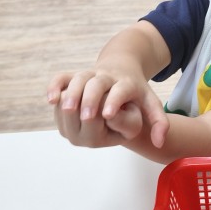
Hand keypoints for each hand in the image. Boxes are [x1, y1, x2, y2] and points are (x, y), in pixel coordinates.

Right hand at [47, 68, 168, 147]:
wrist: (121, 67)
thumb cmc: (134, 94)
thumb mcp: (151, 104)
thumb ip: (159, 123)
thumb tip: (160, 142)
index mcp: (128, 84)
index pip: (121, 91)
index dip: (114, 101)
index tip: (107, 115)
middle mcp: (108, 77)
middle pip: (97, 83)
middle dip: (90, 99)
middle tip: (85, 116)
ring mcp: (90, 74)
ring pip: (79, 79)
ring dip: (71, 93)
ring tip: (67, 109)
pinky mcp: (76, 75)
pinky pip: (62, 77)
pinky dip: (55, 85)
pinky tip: (50, 100)